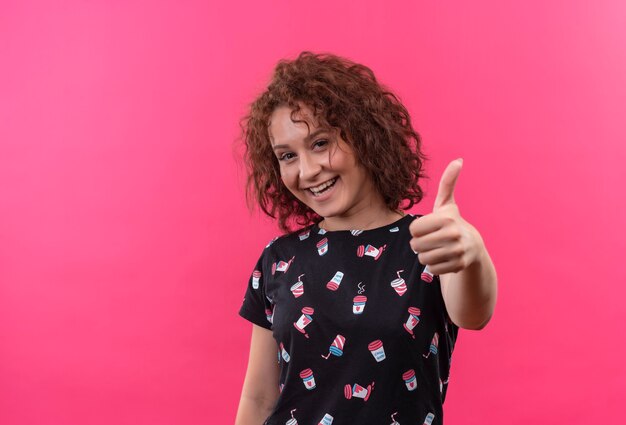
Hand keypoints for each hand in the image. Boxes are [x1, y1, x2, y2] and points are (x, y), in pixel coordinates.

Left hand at [409, 158, 484, 275]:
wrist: (472, 247)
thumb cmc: (451, 223)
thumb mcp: (447, 204)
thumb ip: (448, 182)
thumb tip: (458, 160)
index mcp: (446, 218)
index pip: (413, 230)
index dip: (417, 230)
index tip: (428, 228)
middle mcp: (453, 234)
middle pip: (416, 245)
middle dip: (420, 244)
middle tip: (431, 241)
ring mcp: (457, 251)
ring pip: (423, 259)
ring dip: (426, 256)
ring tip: (437, 249)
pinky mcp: (458, 266)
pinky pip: (432, 269)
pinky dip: (434, 266)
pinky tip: (443, 259)